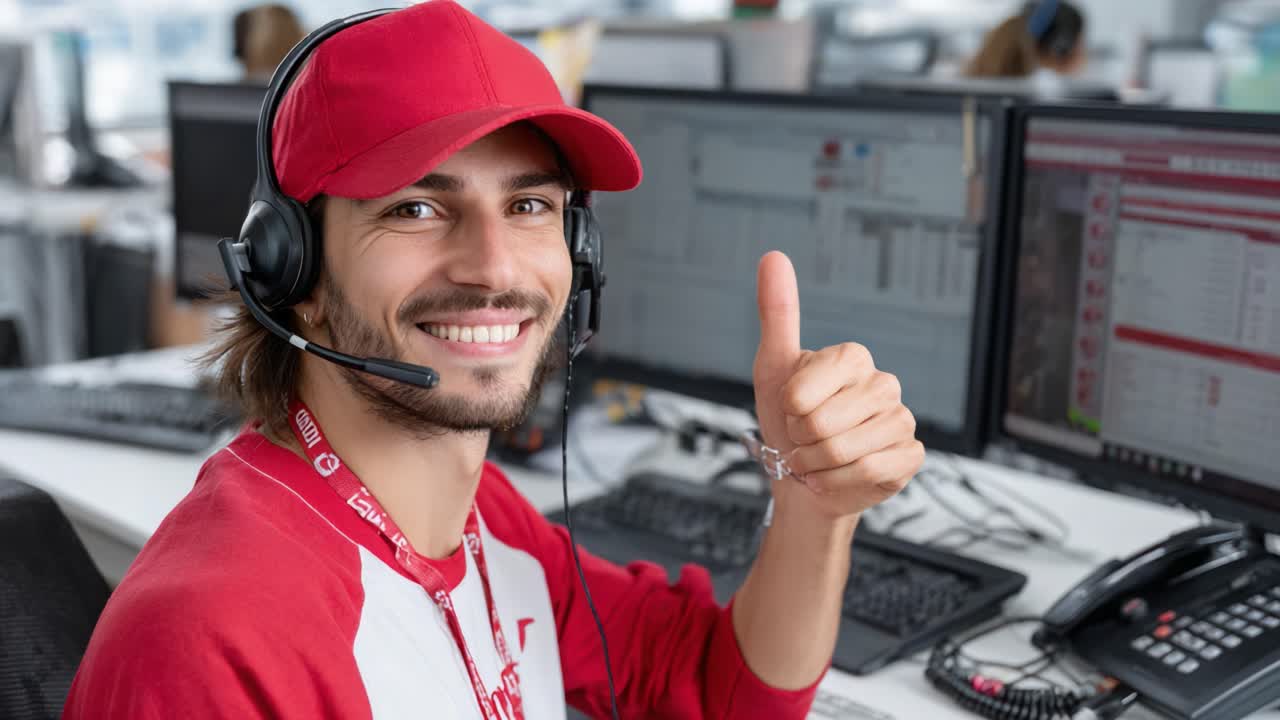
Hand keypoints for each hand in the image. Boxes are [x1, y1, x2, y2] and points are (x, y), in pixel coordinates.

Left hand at [751, 251, 923, 521]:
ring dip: (816, 465)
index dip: (788, 410)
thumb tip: (773, 256)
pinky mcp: (910, 455)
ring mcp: (901, 420)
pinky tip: (837, 476)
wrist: (805, 481)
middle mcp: (883, 383)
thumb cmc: (789, 424)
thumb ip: (778, 313)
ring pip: (844, 449)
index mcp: (853, 357)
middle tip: (805, 440)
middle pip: (822, 424)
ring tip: (818, 460)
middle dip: (801, 442)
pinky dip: (839, 482)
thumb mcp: (773, 368)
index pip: (803, 391)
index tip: (792, 410)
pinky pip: (868, 471)